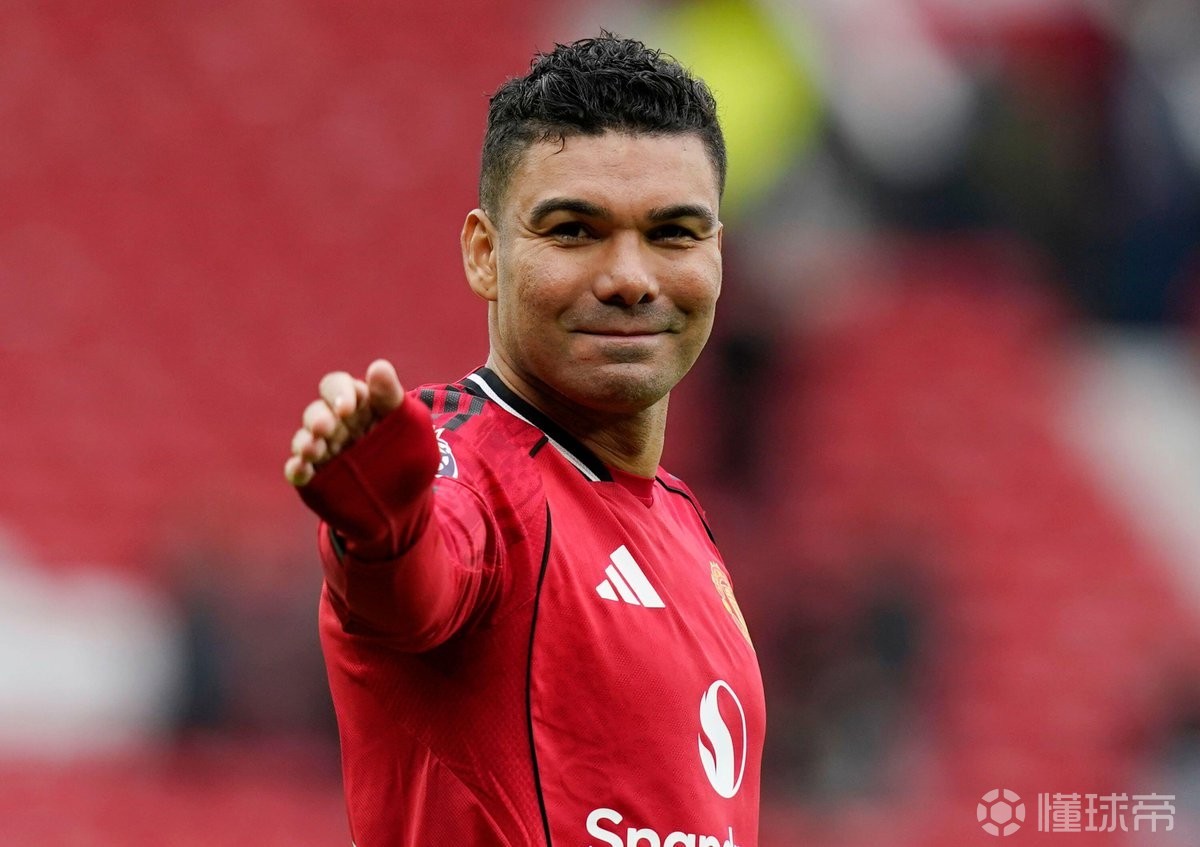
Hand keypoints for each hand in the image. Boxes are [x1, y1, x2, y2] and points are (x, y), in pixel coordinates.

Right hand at [285, 359, 404, 485]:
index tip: (346, 408)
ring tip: (312, 451)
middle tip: (323, 428)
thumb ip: (391, 395)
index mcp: (356, 403)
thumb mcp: (410, 421)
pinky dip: (296, 470)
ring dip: (305, 443)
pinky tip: (301, 471)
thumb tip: (378, 367)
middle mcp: (335, 423)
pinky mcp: (317, 476)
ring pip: (305, 440)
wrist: (411, 494)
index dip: (338, 392)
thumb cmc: (410, 449)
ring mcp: (324, 449)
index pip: (337, 386)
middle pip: (317, 412)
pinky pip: (299, 471)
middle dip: (318, 419)